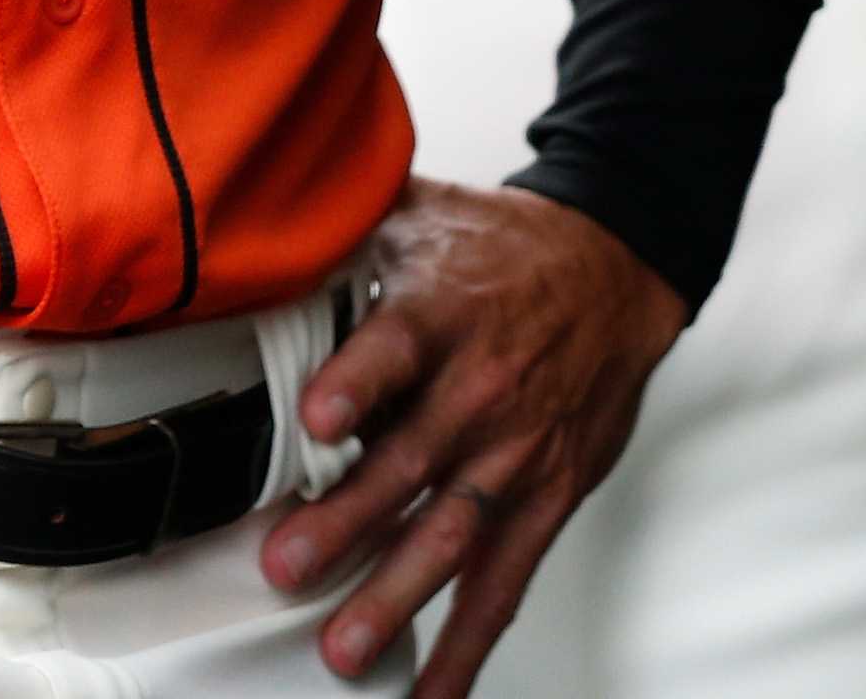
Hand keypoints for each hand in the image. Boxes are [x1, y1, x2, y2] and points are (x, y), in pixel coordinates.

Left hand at [263, 179, 685, 694]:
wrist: (614, 268)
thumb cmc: (503, 247)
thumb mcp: (422, 213)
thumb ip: (343, 222)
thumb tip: (250, 217)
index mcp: (443, 313)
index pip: (396, 348)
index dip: (356, 383)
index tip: (317, 421)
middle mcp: (480, 389)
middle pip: (410, 461)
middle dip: (346, 520)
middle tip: (287, 565)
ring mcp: (515, 452)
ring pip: (452, 533)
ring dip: (395, 594)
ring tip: (342, 645)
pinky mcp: (545, 496)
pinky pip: (506, 579)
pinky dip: (469, 643)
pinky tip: (431, 690)